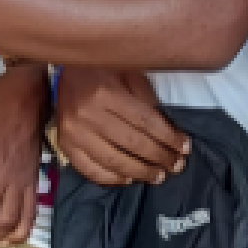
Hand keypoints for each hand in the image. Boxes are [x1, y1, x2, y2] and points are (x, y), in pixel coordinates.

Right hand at [53, 68, 189, 186]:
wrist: (64, 68)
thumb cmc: (102, 68)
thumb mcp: (128, 72)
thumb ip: (146, 99)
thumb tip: (167, 131)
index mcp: (106, 92)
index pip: (145, 121)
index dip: (168, 137)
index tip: (184, 147)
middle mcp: (87, 114)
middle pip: (131, 143)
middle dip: (159, 157)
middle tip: (176, 166)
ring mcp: (73, 132)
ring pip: (113, 161)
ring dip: (140, 172)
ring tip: (159, 176)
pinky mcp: (63, 144)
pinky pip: (89, 169)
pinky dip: (111, 179)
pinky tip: (129, 179)